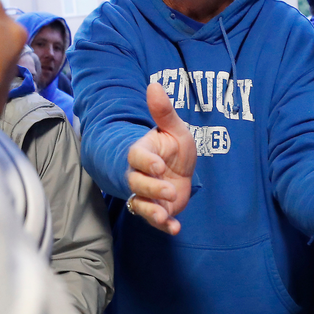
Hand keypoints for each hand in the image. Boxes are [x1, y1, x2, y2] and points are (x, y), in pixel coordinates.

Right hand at [125, 83, 195, 234]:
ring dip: (152, 212)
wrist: (177, 170)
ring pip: (141, 205)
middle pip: (136, 183)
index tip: (158, 165)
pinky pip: (156, 220)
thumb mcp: (175, 129)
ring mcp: (147, 195)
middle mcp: (140, 175)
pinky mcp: (157, 210)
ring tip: (164, 217)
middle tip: (169, 190)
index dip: (145, 162)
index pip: (136, 157)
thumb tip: (154, 84)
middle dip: (150, 188)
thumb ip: (164, 112)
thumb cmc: (172, 147)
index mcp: (143, 153)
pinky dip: (165, 226)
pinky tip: (175, 228)